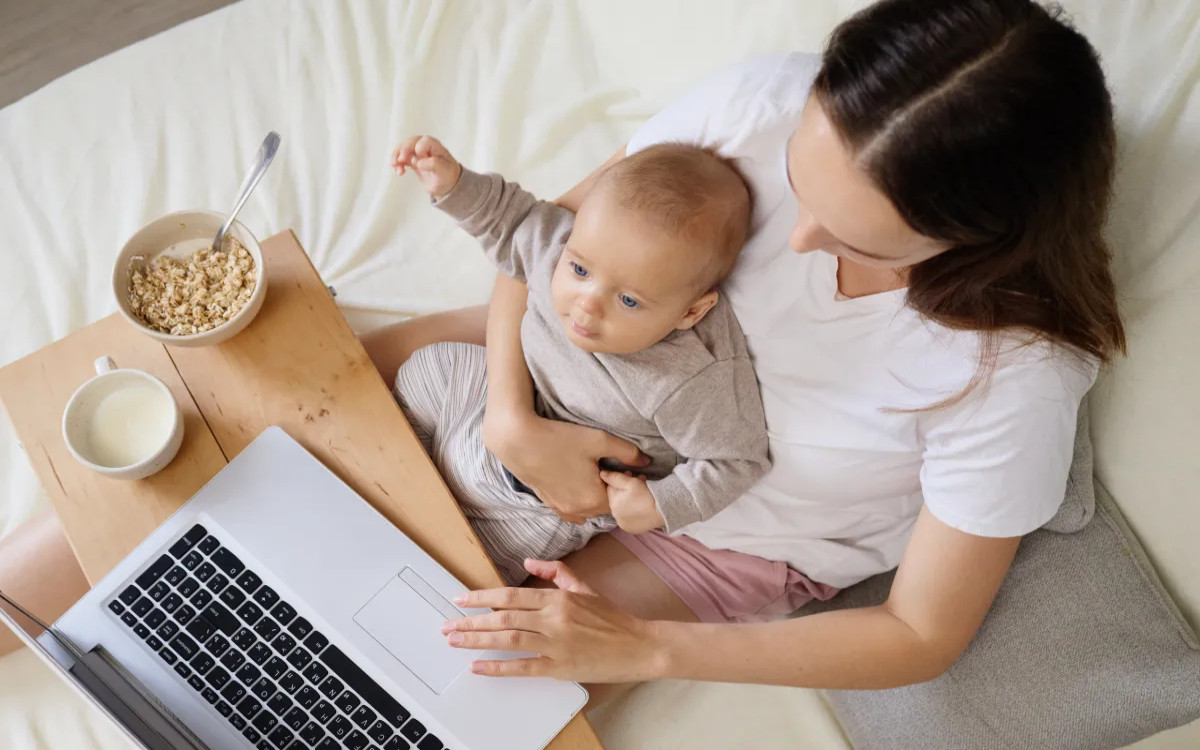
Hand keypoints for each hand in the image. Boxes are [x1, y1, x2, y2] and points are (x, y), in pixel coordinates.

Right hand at [391, 135, 461, 197]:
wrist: (446, 185)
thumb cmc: (447, 175)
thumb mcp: (444, 170)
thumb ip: (433, 164)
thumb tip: (418, 163)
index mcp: (435, 145)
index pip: (424, 141)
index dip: (419, 149)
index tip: (419, 161)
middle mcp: (425, 146)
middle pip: (410, 141)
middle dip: (403, 150)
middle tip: (400, 161)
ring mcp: (416, 153)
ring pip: (402, 148)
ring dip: (396, 156)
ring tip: (396, 167)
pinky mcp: (411, 161)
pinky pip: (400, 158)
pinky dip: (396, 163)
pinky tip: (398, 172)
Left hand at [444, 559, 667, 682]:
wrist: (639, 645)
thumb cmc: (612, 618)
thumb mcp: (584, 588)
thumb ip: (555, 572)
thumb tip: (528, 561)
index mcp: (558, 598)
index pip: (511, 595)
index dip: (483, 597)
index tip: (461, 600)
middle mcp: (554, 619)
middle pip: (504, 618)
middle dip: (472, 621)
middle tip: (447, 624)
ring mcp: (556, 644)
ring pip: (509, 640)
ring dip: (478, 640)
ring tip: (454, 640)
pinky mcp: (559, 668)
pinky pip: (523, 667)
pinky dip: (498, 667)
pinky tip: (479, 666)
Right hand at [484, 412, 648, 524]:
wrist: (518, 441)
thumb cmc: (560, 439)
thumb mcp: (599, 440)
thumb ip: (627, 452)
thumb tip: (646, 462)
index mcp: (594, 499)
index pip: (622, 499)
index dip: (626, 482)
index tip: (623, 466)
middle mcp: (579, 510)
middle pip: (605, 505)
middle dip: (611, 490)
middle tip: (607, 466)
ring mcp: (561, 509)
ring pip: (588, 508)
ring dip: (594, 495)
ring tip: (591, 472)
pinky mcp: (549, 503)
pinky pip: (571, 509)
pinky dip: (578, 499)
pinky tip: (576, 479)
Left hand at [602, 471, 663, 533]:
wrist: (663, 510)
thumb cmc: (646, 494)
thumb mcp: (630, 482)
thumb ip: (614, 477)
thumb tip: (602, 474)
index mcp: (613, 504)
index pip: (611, 488)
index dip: (620, 481)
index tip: (630, 476)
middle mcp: (615, 516)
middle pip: (617, 499)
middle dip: (625, 490)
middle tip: (639, 483)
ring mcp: (623, 524)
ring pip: (623, 508)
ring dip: (629, 501)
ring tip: (642, 495)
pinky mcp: (632, 529)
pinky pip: (629, 518)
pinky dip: (633, 512)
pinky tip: (641, 507)